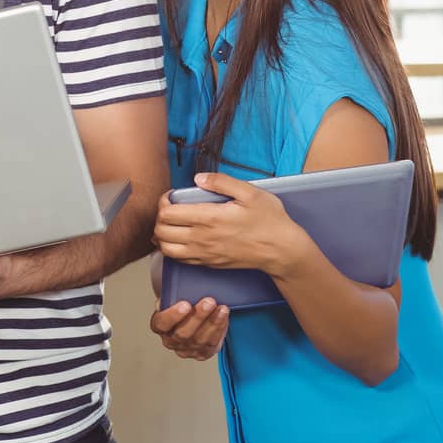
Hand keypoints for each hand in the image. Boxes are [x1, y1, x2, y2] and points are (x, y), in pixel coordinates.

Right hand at [149, 296, 228, 359]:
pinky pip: (212, 344)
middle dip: (198, 317)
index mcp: (159, 325)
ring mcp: (186, 349)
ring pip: (200, 340)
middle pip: (183, 333)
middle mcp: (171, 340)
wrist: (191, 314)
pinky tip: (223, 317)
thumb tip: (180, 287)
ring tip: (222, 309)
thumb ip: (172, 294)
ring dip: (213, 323)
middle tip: (209, 302)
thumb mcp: (172, 296)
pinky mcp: (202, 353)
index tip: (185, 304)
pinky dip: (219, 330)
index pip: (161, 323)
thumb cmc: (180, 304)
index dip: (173, 316)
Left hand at [154, 173, 305, 277]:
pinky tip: (180, 238)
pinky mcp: (209, 264)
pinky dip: (172, 249)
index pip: (167, 213)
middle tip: (170, 208)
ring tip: (171, 224)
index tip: (172, 195)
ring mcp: (204, 254)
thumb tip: (198, 178)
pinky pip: (179, 259)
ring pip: (166, 248)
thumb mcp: (251, 193)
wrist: (283, 251)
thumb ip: (221, 182)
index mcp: (209, 218)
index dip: (163, 201)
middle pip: (161, 231)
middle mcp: (202, 238)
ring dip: (162, 235)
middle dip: (159, 217)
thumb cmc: (270, 222)